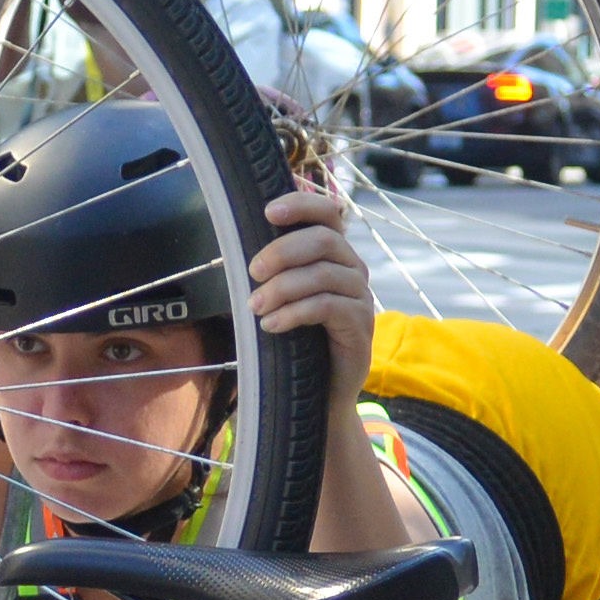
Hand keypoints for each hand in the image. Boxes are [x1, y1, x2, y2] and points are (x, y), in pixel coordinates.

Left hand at [249, 189, 374, 411]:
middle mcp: (353, 269)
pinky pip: (327, 306)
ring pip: (322, 274)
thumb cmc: (298, 342)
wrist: (320, 394)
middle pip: (324, 240)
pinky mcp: (361, 324)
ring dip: (282, 288)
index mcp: (335, 255)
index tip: (268, 212)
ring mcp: (360, 297)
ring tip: (256, 307)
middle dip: (282, 252)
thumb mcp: (283, 300)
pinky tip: (271, 326)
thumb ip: (273, 272)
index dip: (301, 205)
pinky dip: (293, 313)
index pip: (327, 214)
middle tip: (253, 273)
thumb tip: (238, 252)